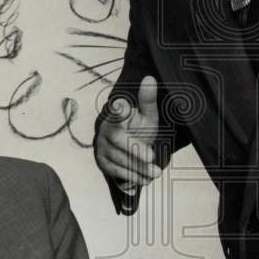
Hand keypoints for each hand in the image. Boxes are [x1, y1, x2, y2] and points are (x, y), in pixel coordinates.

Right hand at [95, 75, 160, 191]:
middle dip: (136, 149)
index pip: (117, 110)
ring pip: (118, 158)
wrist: (128, 147)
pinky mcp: (102, 161)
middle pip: (119, 139)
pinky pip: (115, 170)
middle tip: (152, 157)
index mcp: (118, 115)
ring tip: (155, 173)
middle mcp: (107, 129)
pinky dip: (130, 176)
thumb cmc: (138, 129)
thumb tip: (150, 78)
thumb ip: (148, 101)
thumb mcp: (147, 117)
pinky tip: (144, 179)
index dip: (119, 109)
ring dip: (138, 167)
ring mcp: (102, 146)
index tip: (121, 106)